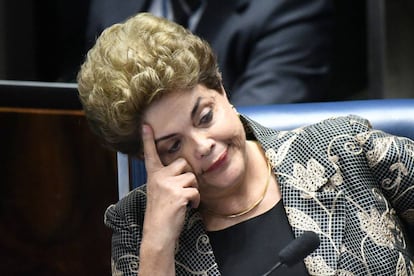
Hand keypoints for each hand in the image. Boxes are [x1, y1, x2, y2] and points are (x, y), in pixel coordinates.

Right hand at [141, 124, 199, 244]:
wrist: (158, 234)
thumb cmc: (161, 214)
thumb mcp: (159, 192)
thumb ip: (166, 179)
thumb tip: (183, 170)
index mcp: (153, 176)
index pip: (150, 154)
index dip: (147, 139)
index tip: (145, 125)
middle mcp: (159, 177)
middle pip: (183, 163)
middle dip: (188, 175)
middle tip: (183, 190)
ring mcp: (168, 185)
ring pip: (192, 177)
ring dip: (193, 189)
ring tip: (184, 201)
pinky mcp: (178, 194)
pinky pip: (196, 191)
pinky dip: (196, 201)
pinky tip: (188, 208)